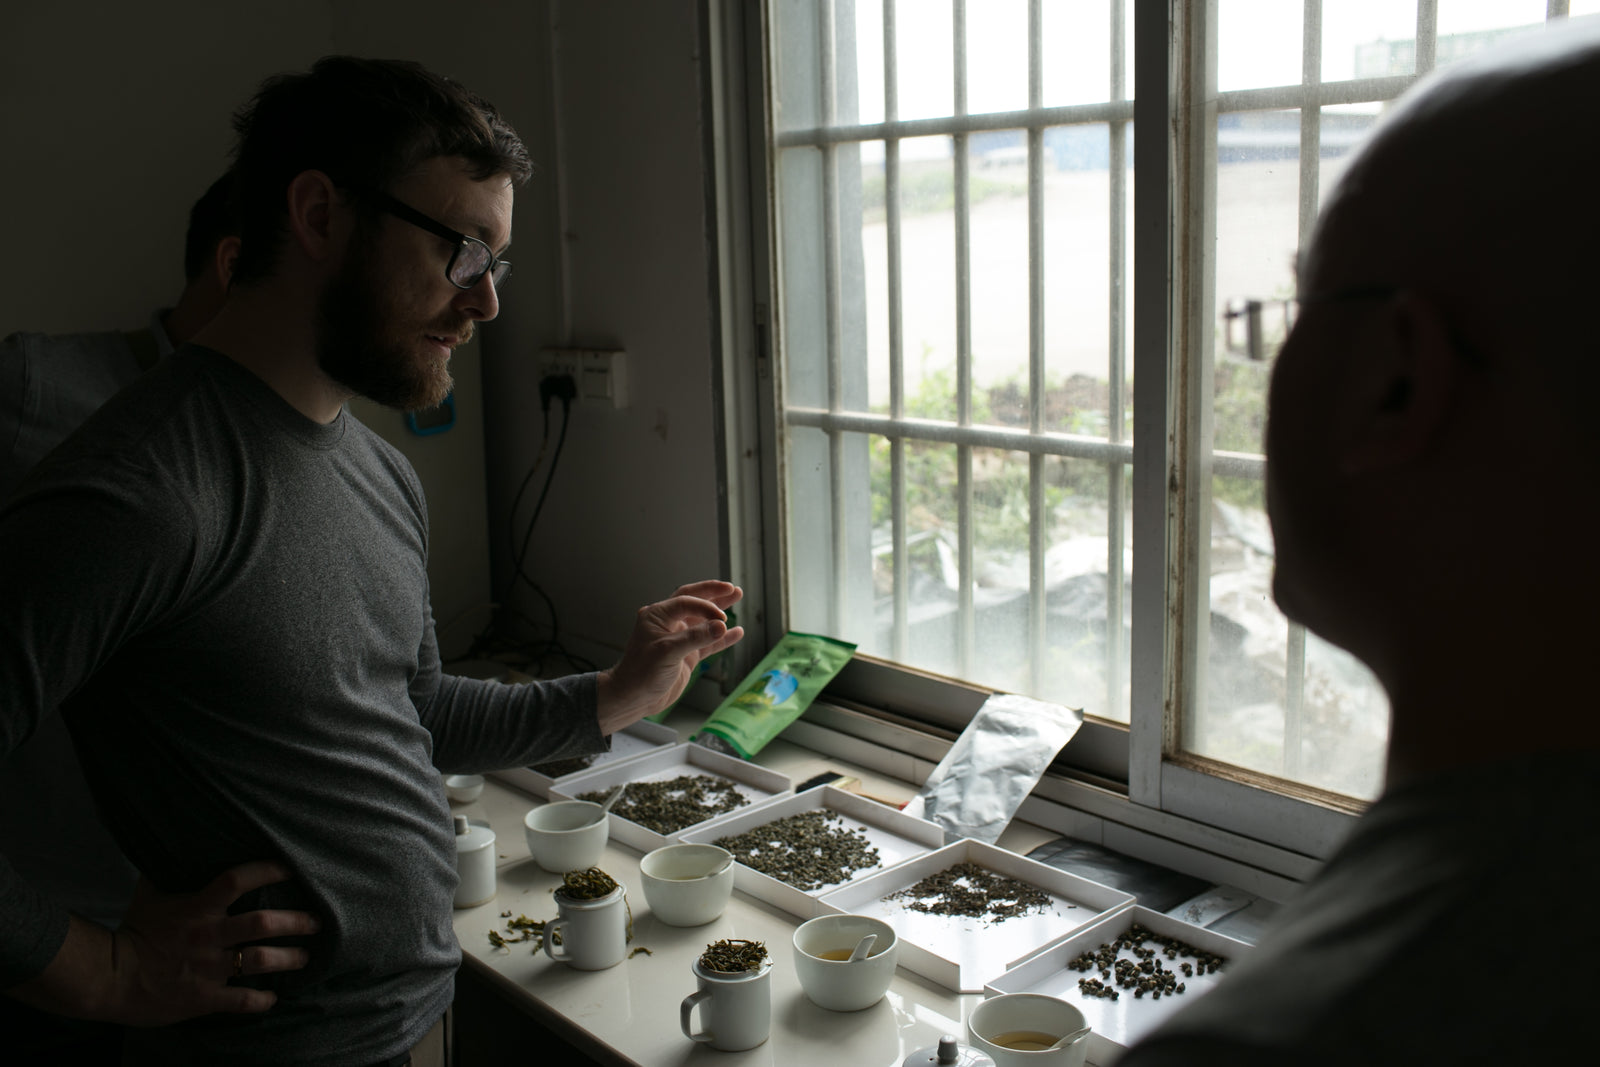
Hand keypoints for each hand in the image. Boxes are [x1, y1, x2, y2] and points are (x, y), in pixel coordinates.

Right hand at [110, 861, 317, 1024]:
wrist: (107, 978)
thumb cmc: (131, 932)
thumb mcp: (149, 895)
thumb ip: (168, 871)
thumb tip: (178, 843)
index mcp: (196, 907)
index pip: (238, 879)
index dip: (268, 870)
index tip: (292, 869)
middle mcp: (208, 935)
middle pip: (263, 922)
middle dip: (296, 921)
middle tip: (316, 921)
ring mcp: (208, 968)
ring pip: (260, 960)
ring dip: (290, 958)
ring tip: (305, 957)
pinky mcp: (204, 997)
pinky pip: (242, 1000)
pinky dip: (262, 1000)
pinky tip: (274, 999)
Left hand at [596, 580, 744, 734]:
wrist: (634, 698)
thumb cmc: (641, 673)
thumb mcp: (667, 652)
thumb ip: (695, 637)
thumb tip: (722, 626)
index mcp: (657, 616)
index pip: (686, 602)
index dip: (706, 606)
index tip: (721, 618)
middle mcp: (668, 624)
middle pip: (695, 602)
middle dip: (714, 594)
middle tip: (733, 589)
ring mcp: (678, 639)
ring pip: (703, 620)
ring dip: (720, 611)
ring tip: (737, 597)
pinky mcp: (686, 655)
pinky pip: (708, 643)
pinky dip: (722, 638)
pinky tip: (737, 632)